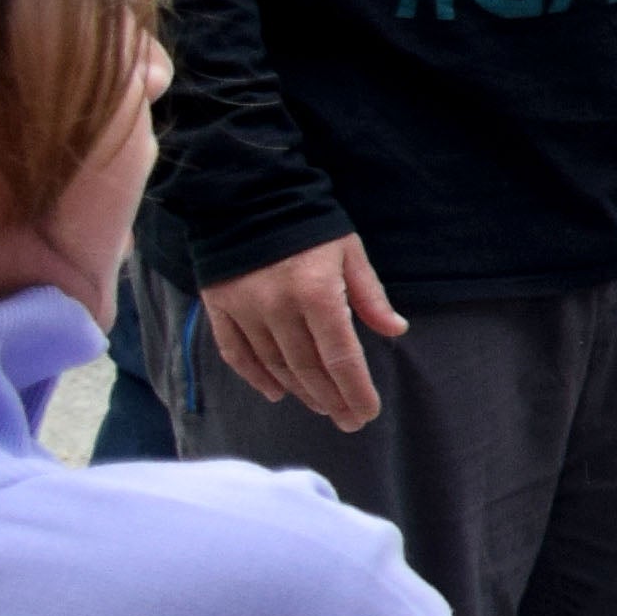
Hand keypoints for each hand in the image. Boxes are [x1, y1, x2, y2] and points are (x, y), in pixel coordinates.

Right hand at [206, 236, 406, 429]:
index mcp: (318, 294)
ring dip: (301, 392)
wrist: (248, 195)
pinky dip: (257, 377)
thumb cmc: (310, 224)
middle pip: (308, 369)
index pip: (341, 357)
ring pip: (276, 366)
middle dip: (333, 399)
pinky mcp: (220, 308)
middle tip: (349, 420)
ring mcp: (246, 310)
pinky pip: (237, 353)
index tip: (367, 413)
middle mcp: (279, 308)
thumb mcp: (350, 252)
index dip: (356, 390)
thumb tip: (396, 331)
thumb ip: (370, 296)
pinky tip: (276, 393)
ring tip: (322, 406)